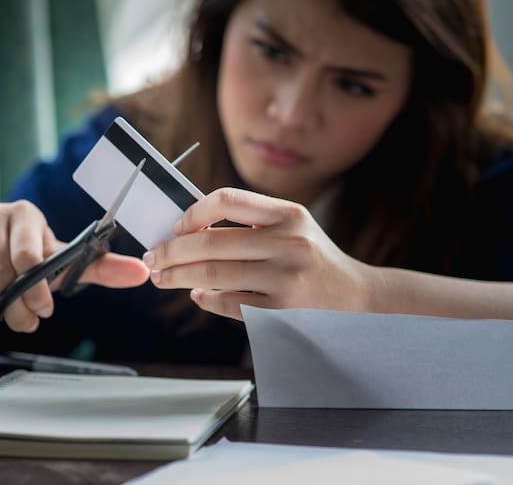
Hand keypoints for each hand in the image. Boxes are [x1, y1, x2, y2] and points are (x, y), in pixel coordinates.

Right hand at [0, 200, 148, 331]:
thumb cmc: (26, 261)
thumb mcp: (60, 264)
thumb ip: (99, 267)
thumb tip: (143, 273)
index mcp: (26, 214)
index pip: (30, 255)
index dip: (37, 290)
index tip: (44, 309)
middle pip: (2, 272)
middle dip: (15, 306)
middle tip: (24, 321)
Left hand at [142, 188, 371, 319]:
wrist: (359, 300)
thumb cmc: (315, 260)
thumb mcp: (294, 228)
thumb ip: (251, 223)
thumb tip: (188, 230)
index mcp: (289, 214)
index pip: (227, 200)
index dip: (193, 212)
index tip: (176, 226)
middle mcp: (289, 243)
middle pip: (211, 242)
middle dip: (171, 251)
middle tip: (153, 258)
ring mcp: (285, 280)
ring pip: (212, 275)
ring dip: (178, 277)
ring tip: (163, 278)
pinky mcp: (281, 313)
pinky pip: (228, 304)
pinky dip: (205, 299)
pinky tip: (198, 295)